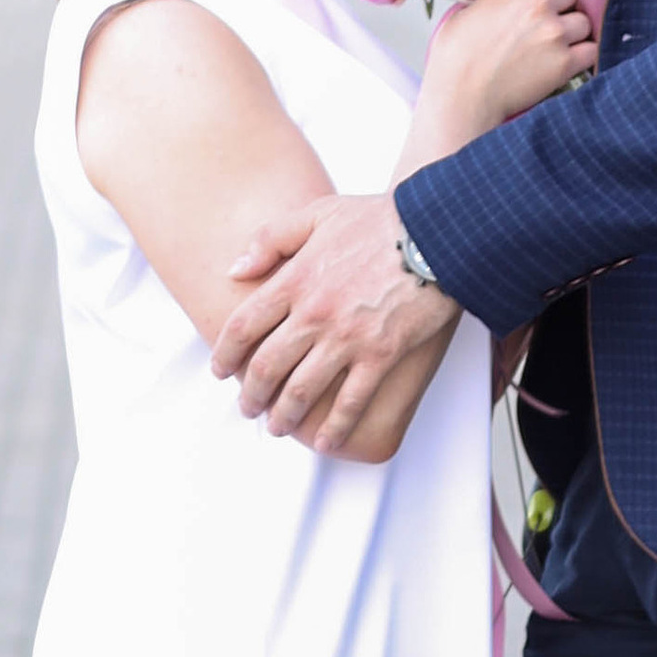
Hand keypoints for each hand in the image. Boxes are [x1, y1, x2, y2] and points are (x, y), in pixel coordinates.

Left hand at [211, 190, 458, 447]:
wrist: (436, 231)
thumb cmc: (378, 220)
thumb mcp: (316, 214)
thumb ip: (270, 239)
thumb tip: (234, 269)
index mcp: (294, 280)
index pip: (242, 327)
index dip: (224, 355)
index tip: (220, 371)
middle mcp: (314, 313)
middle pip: (266, 366)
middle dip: (250, 394)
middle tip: (247, 408)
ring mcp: (347, 337)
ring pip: (301, 390)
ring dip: (284, 416)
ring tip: (279, 428)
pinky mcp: (381, 354)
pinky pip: (351, 402)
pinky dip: (334, 427)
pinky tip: (326, 442)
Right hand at [420, 0, 597, 139]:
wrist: (461, 96)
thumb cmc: (457, 56)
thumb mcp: (470, 6)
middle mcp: (539, 4)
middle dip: (564, 2)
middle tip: (548, 18)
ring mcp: (554, 33)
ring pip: (585, 19)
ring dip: (574, 30)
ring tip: (553, 43)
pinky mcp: (564, 63)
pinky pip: (591, 49)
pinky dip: (582, 54)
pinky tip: (564, 59)